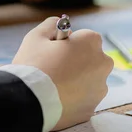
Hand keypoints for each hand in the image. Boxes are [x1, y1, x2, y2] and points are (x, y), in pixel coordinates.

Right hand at [12, 16, 112, 130]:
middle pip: (90, 59)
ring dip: (77, 81)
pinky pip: (84, 99)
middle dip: (77, 62)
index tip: (55, 51)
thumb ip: (50, 24)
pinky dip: (74, 98)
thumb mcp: (36, 36)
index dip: (68, 43)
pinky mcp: (93, 108)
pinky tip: (57, 99)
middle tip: (54, 69)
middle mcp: (102, 63)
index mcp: (91, 42)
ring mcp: (100, 88)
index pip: (84, 38)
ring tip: (54, 86)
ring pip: (89, 80)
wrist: (28, 101)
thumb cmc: (33, 65)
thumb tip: (58, 23)